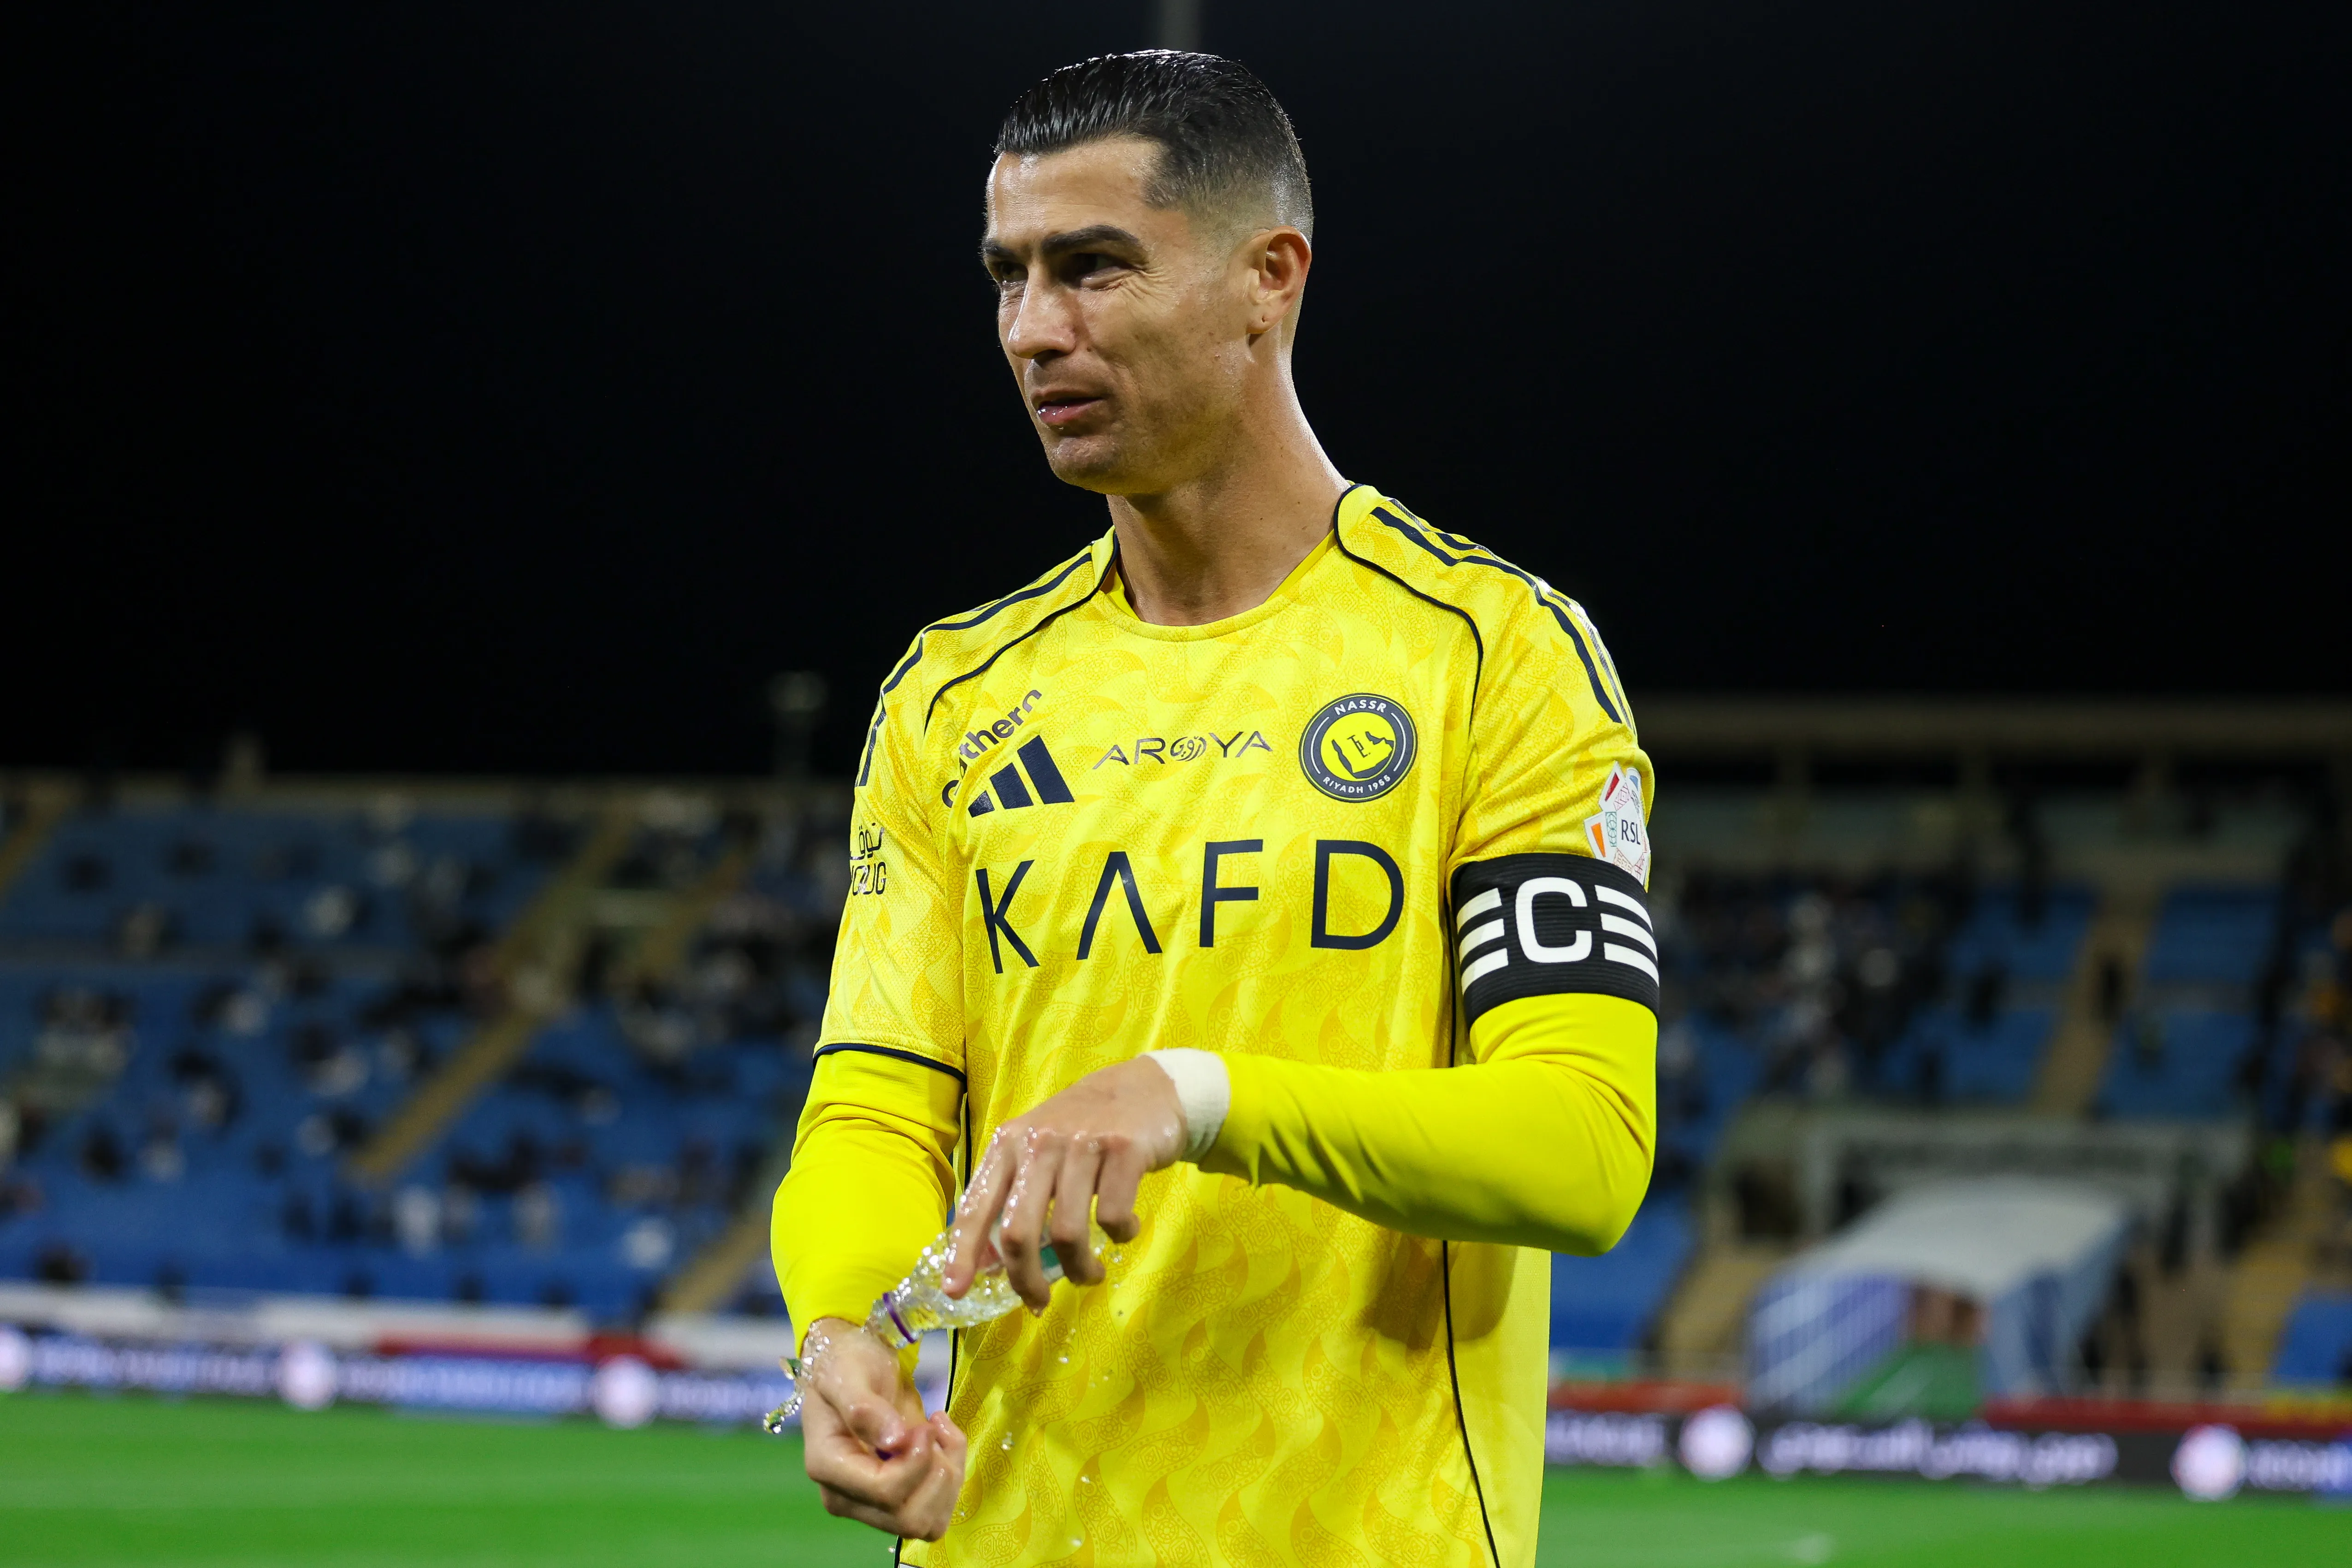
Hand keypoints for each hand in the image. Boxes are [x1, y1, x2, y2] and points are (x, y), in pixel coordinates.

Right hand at [797, 1318, 966, 1540]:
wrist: (854, 1363)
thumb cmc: (846, 1362)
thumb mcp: (850, 1373)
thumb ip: (866, 1408)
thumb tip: (894, 1442)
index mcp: (827, 1467)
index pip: (885, 1492)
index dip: (918, 1461)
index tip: (925, 1424)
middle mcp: (845, 1496)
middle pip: (909, 1518)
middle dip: (937, 1473)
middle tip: (931, 1428)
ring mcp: (870, 1503)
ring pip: (927, 1523)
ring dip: (948, 1477)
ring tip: (938, 1432)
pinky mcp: (894, 1501)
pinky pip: (936, 1512)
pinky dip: (951, 1478)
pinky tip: (942, 1441)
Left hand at [942, 1056, 1186, 1310]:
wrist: (1146, 1089)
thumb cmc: (1084, 1130)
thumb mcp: (1039, 1152)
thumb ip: (1013, 1197)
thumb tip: (990, 1265)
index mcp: (1009, 1145)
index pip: (977, 1206)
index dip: (963, 1253)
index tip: (955, 1291)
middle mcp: (1039, 1142)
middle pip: (1018, 1231)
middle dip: (1025, 1280)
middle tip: (1039, 1301)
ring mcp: (1082, 1144)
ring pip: (1066, 1233)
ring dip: (1079, 1269)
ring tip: (1090, 1275)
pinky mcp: (1123, 1150)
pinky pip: (1113, 1217)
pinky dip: (1119, 1236)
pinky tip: (1124, 1231)